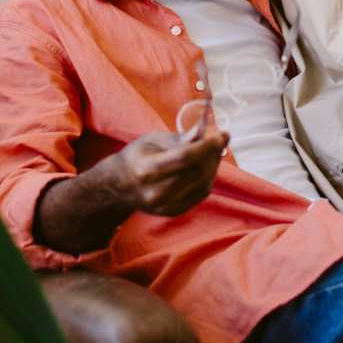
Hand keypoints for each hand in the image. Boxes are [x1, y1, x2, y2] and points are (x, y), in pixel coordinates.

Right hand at [111, 128, 228, 217]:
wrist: (119, 186)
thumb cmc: (136, 156)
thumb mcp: (152, 139)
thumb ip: (179, 138)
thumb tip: (204, 130)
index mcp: (147, 169)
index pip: (185, 157)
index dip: (208, 145)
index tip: (223, 134)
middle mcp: (156, 192)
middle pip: (196, 171)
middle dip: (213, 153)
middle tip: (221, 139)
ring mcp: (165, 206)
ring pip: (203, 184)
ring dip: (214, 165)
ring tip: (214, 150)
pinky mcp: (173, 212)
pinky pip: (200, 194)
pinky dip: (208, 177)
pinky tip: (207, 165)